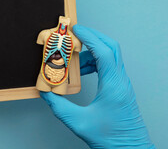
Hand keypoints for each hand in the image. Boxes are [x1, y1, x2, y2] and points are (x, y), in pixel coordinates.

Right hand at [40, 25, 154, 147]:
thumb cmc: (110, 138)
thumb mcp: (78, 122)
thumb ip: (58, 105)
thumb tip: (45, 92)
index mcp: (113, 85)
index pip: (103, 51)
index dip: (89, 37)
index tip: (75, 30)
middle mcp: (120, 80)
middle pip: (111, 47)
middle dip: (93, 37)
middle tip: (75, 35)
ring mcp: (122, 83)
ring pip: (110, 55)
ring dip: (92, 51)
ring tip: (74, 58)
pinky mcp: (120, 88)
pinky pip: (108, 66)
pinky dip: (95, 62)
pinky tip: (83, 71)